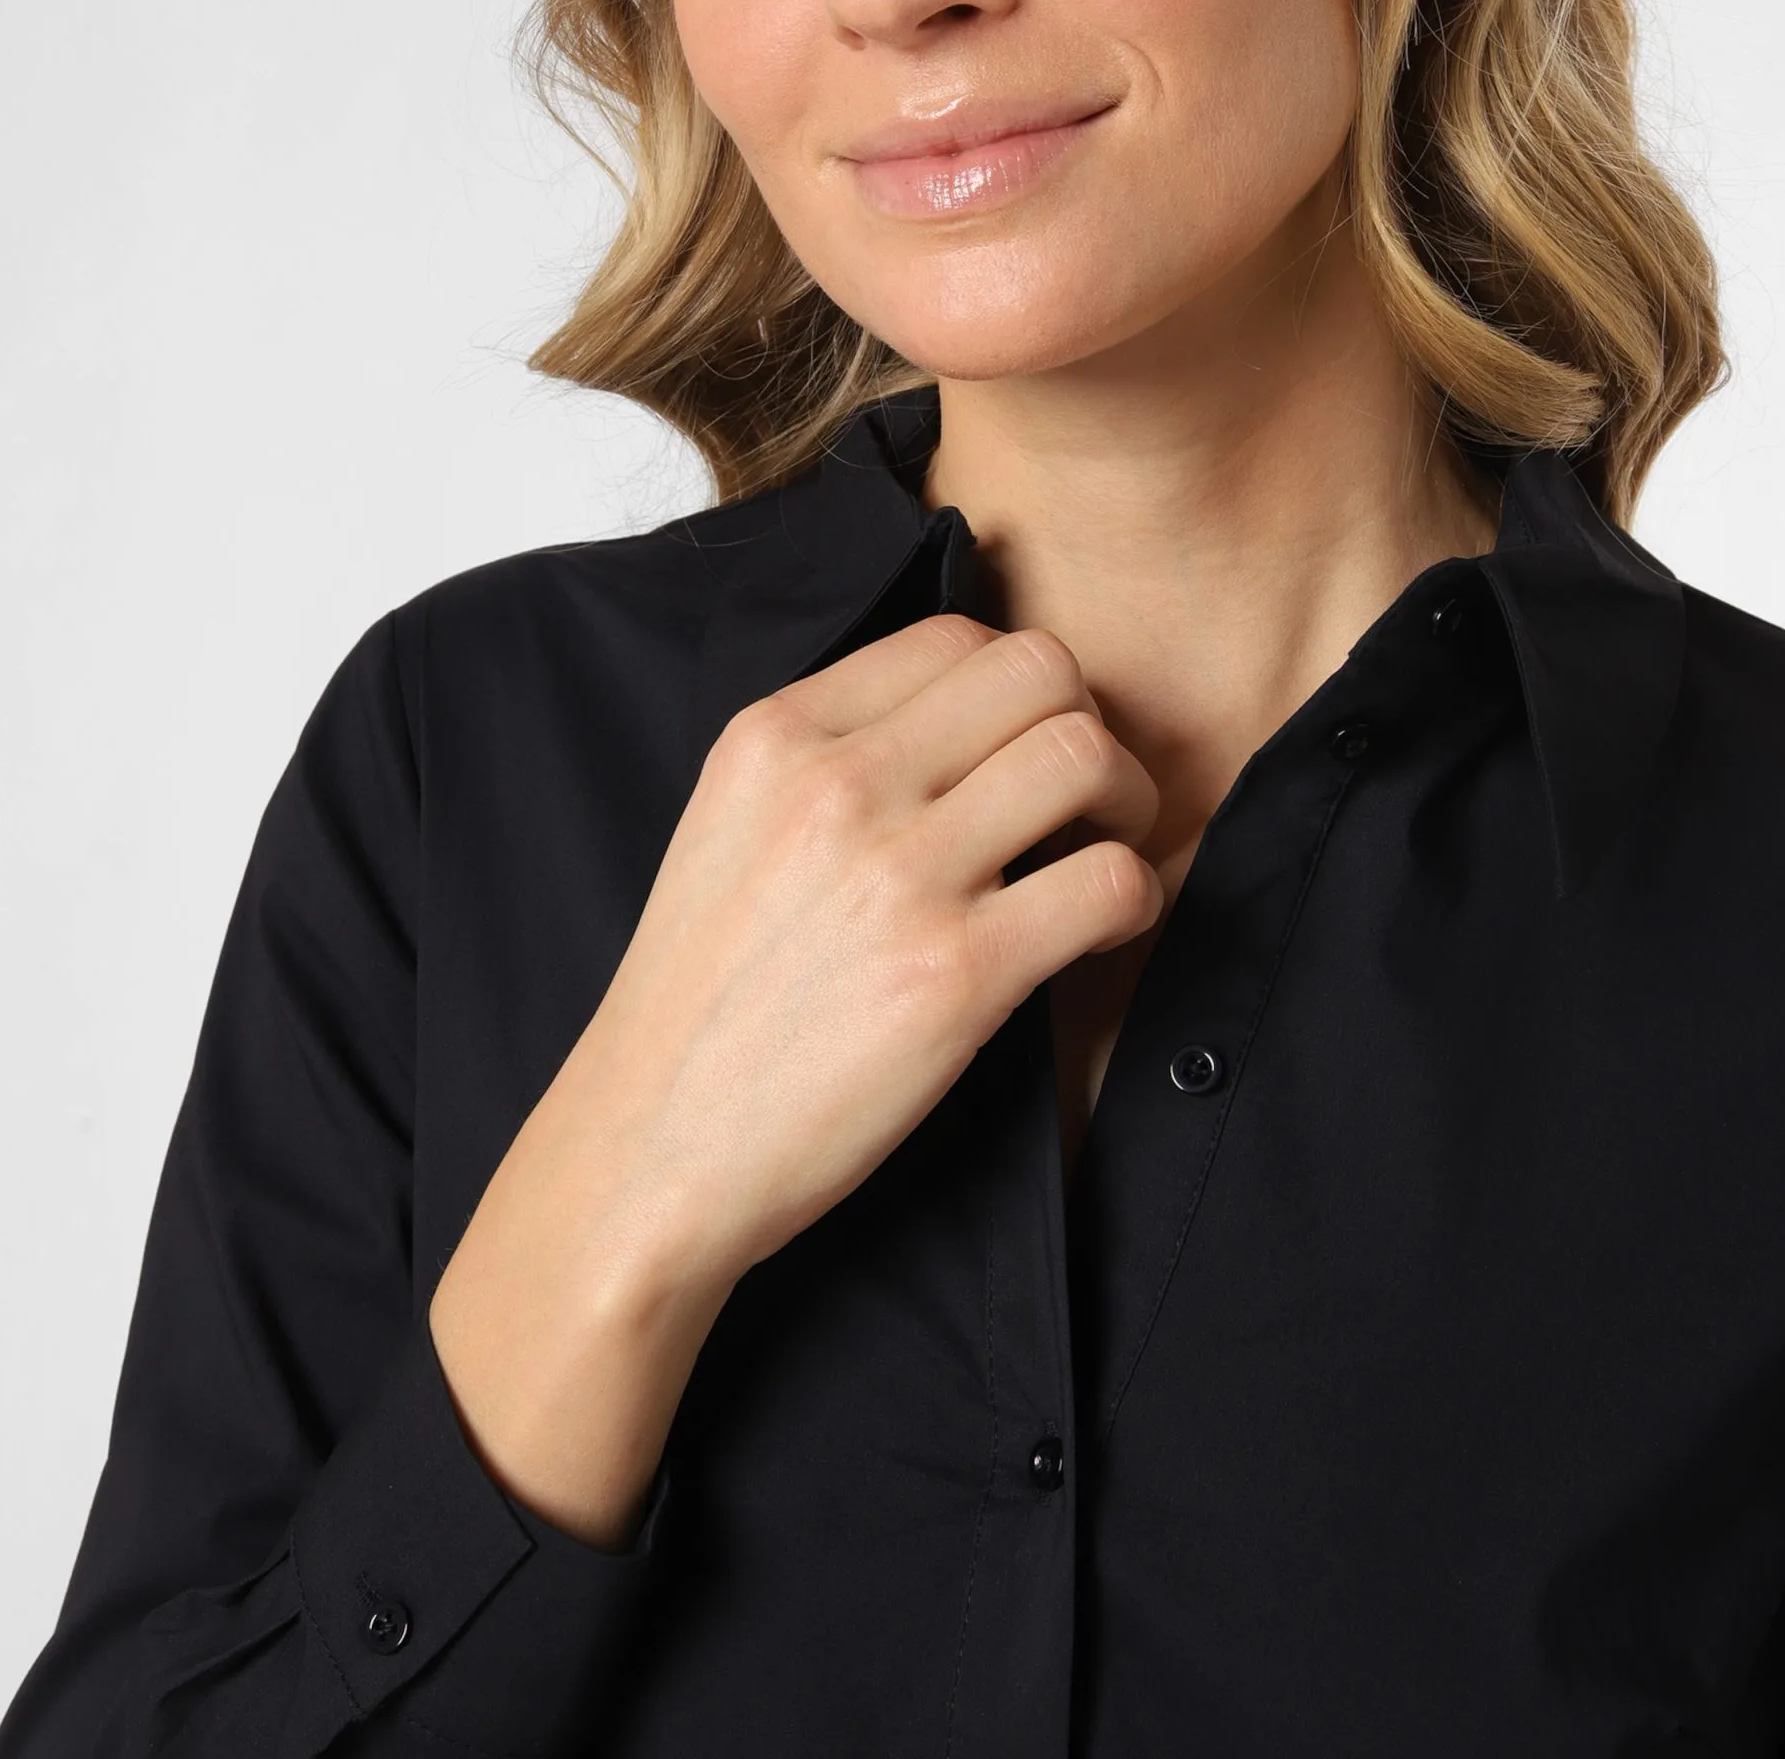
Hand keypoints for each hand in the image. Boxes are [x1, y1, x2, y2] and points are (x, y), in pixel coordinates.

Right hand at [429, 612, 1160, 1543]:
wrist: (649, 1148)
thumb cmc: (700, 1001)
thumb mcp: (729, 825)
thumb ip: (828, 756)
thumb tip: (962, 721)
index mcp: (777, 734)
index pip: (954, 635)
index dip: (1019, 687)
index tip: (1025, 746)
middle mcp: (838, 784)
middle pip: (1037, 671)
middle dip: (1090, 723)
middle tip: (1091, 796)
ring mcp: (897, 876)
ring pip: (1084, 755)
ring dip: (1128, 801)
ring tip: (1105, 852)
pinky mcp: (954, 975)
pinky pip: (1108, 882)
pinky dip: (1135, 898)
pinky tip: (1103, 929)